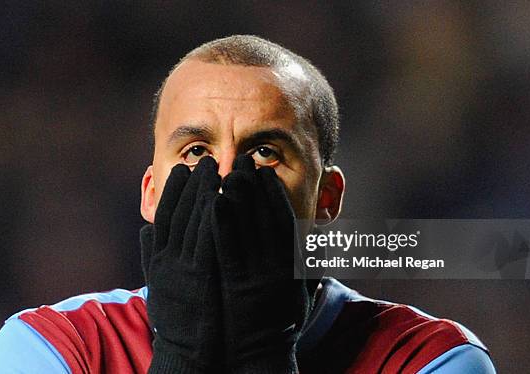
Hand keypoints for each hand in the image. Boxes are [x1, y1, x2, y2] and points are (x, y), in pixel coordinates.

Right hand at [141, 156, 221, 373]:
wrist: (184, 353)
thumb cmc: (176, 320)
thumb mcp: (158, 285)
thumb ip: (151, 256)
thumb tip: (145, 230)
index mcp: (159, 260)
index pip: (165, 217)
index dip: (174, 192)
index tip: (183, 170)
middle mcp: (168, 261)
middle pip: (180, 214)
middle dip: (193, 185)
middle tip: (204, 161)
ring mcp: (183, 269)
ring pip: (194, 223)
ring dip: (204, 193)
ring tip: (216, 169)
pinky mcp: (200, 280)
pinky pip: (208, 242)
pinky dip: (214, 219)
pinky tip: (222, 199)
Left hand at [212, 154, 309, 372]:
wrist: (262, 356)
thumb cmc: (281, 324)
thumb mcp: (301, 294)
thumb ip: (307, 266)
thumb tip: (316, 240)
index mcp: (293, 265)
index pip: (284, 220)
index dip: (274, 193)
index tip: (264, 171)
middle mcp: (279, 267)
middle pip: (265, 218)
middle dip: (253, 187)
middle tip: (243, 161)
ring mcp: (259, 277)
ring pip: (248, 230)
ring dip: (238, 198)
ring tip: (227, 172)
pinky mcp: (237, 288)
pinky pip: (228, 251)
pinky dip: (222, 225)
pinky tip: (213, 203)